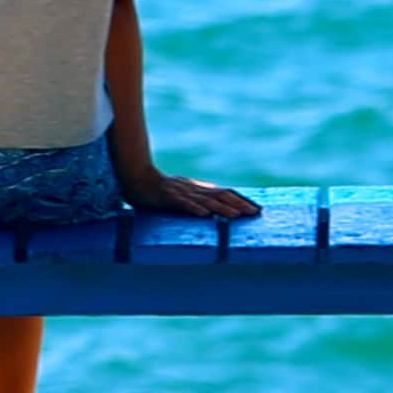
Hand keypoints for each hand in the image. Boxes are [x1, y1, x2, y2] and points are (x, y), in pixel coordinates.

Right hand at [118, 165, 260, 219]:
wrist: (135, 177)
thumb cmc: (159, 187)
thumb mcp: (183, 191)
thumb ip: (200, 194)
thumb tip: (218, 196)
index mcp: (199, 188)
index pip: (225, 192)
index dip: (241, 199)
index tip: (257, 208)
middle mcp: (193, 189)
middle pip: (220, 195)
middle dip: (239, 204)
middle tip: (255, 213)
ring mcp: (181, 192)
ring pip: (205, 200)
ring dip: (222, 208)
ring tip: (236, 216)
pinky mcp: (167, 197)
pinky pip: (182, 203)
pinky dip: (194, 208)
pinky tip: (204, 215)